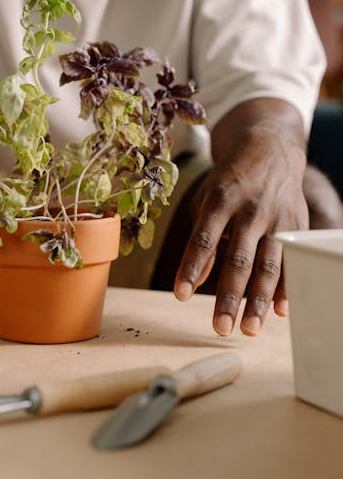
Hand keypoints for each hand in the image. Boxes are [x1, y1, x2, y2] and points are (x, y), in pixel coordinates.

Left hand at [174, 101, 307, 336]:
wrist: (270, 148)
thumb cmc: (230, 180)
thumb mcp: (208, 200)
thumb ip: (202, 240)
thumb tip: (194, 281)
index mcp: (221, 199)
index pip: (204, 239)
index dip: (192, 268)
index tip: (181, 296)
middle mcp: (251, 210)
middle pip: (239, 259)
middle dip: (230, 296)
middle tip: (220, 328)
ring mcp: (278, 218)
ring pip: (269, 266)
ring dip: (258, 301)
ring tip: (248, 330)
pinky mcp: (297, 226)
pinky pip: (292, 262)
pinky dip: (287, 289)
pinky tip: (280, 313)